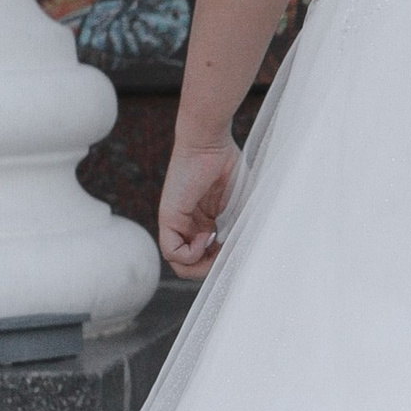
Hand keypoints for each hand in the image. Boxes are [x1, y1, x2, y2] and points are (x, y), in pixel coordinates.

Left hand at [158, 132, 240, 277]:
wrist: (209, 142)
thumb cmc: (228, 165)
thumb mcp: (241, 205)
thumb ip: (239, 230)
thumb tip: (240, 255)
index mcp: (205, 222)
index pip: (207, 257)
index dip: (221, 262)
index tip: (236, 250)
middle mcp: (189, 226)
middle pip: (193, 266)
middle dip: (212, 268)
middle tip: (227, 255)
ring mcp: (178, 223)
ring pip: (181, 264)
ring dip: (202, 263)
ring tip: (216, 246)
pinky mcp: (169, 218)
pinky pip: (172, 251)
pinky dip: (192, 253)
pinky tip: (207, 236)